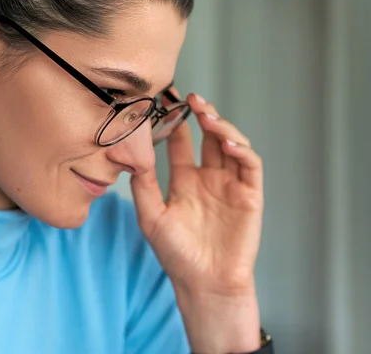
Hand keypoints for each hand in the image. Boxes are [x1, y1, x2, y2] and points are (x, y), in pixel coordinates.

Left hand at [130, 90, 263, 352]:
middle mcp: (208, 179)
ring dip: (221, 126)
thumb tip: (131, 155)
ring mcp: (230, 185)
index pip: (182, 144)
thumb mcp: (151, 216)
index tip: (165, 104)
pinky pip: (250, 166)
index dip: (175, 124)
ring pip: (231, 145)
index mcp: (185, 182)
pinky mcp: (250, 195)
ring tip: (207, 114)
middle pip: (209, 137)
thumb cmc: (176, 254)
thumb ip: (143, 186)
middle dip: (202, 116)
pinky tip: (227, 142)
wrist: (203, 283)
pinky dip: (242, 150)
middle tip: (191, 98)